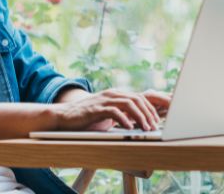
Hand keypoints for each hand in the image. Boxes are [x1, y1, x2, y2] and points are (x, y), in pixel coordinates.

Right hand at [52, 89, 169, 130]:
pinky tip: (129, 128)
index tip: (159, 119)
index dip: (152, 106)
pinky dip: (123, 119)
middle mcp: (112, 94)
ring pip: (128, 103)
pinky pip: (113, 111)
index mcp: (116, 95)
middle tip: (155, 126)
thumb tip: (137, 123)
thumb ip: (121, 115)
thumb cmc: (86, 118)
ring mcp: (104, 100)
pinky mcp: (95, 109)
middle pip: (137, 99)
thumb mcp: (107, 115)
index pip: (140, 97)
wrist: (64, 116)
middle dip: (149, 112)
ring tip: (146, 128)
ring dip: (140, 116)